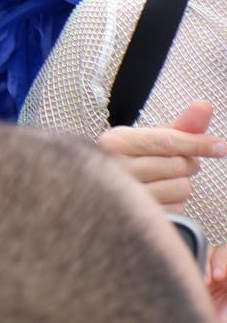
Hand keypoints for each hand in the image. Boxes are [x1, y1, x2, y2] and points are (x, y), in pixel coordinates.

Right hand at [97, 100, 226, 208]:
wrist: (107, 190)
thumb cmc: (132, 160)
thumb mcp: (151, 139)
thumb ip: (181, 125)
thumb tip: (204, 105)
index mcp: (115, 143)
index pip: (166, 142)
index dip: (197, 143)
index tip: (220, 146)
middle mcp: (115, 168)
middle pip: (178, 165)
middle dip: (184, 165)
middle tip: (170, 164)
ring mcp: (125, 196)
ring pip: (181, 188)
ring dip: (180, 185)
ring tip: (162, 181)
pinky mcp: (139, 217)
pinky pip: (178, 209)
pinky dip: (175, 204)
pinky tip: (159, 198)